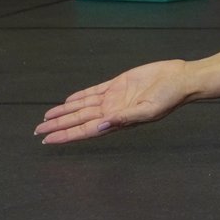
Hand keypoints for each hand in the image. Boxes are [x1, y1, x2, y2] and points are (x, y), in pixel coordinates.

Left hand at [35, 59, 194, 143]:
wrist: (182, 79)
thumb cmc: (170, 97)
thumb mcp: (148, 111)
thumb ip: (124, 119)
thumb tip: (102, 126)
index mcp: (117, 121)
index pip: (85, 131)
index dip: (66, 136)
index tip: (48, 140)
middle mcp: (111, 111)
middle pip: (78, 120)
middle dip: (58, 126)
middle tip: (37, 131)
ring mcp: (114, 98)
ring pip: (82, 107)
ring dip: (65, 112)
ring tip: (47, 118)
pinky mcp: (118, 84)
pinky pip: (94, 91)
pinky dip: (80, 96)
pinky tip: (68, 101)